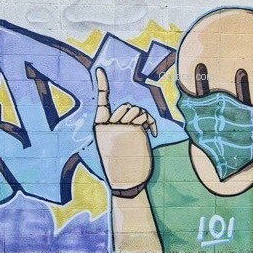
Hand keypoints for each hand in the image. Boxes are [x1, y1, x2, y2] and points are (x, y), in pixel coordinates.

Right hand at [94, 67, 156, 190]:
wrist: (126, 182)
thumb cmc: (122, 165)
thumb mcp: (116, 143)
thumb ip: (121, 127)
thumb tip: (136, 113)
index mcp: (99, 127)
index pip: (101, 101)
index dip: (101, 84)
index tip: (100, 70)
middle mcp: (107, 124)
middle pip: (127, 106)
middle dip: (136, 116)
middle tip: (138, 134)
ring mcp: (118, 125)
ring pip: (136, 110)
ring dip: (143, 120)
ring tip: (143, 136)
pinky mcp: (131, 129)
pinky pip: (145, 117)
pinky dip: (151, 123)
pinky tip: (152, 134)